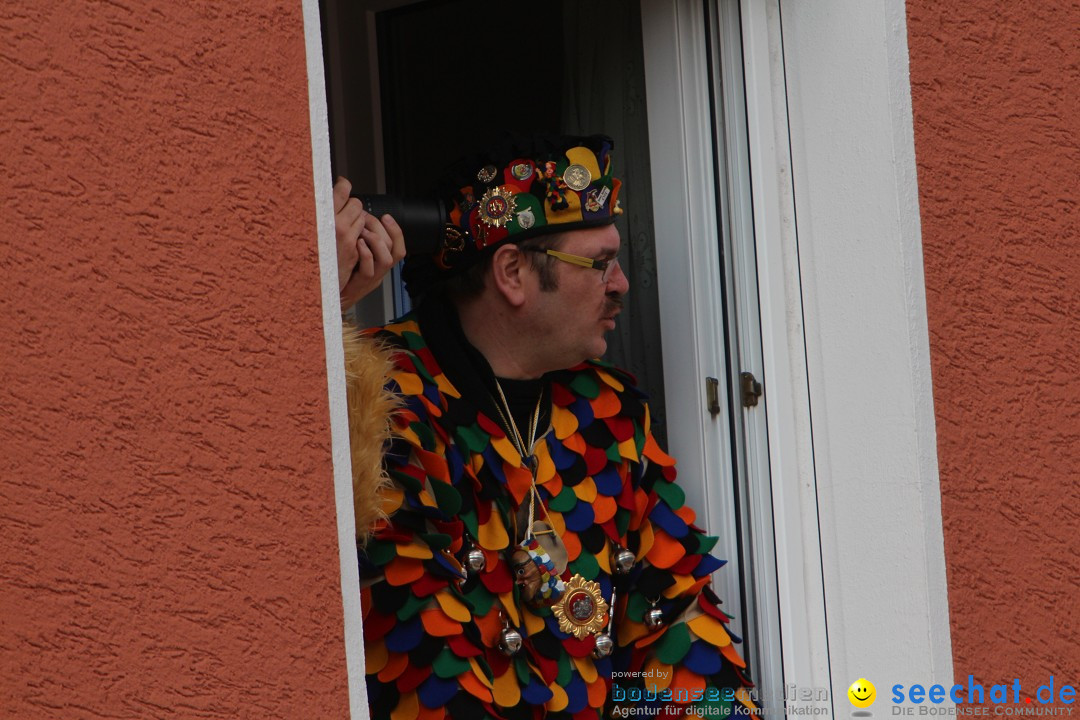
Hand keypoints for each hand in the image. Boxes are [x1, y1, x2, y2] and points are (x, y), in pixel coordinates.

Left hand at [334, 176, 405, 310]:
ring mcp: (370, 280)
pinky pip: (368, 270)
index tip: (386, 216)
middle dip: (383, 231)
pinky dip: (365, 254)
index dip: (396, 231)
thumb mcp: (355, 257)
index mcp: (380, 266)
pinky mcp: (359, 285)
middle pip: (395, 251)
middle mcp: (379, 273)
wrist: (330, 299)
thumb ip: (361, 242)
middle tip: (367, 220)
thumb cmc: (339, 276)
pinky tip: (357, 243)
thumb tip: (361, 220)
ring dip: (376, 241)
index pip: (399, 248)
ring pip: (386, 260)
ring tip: (363, 232)